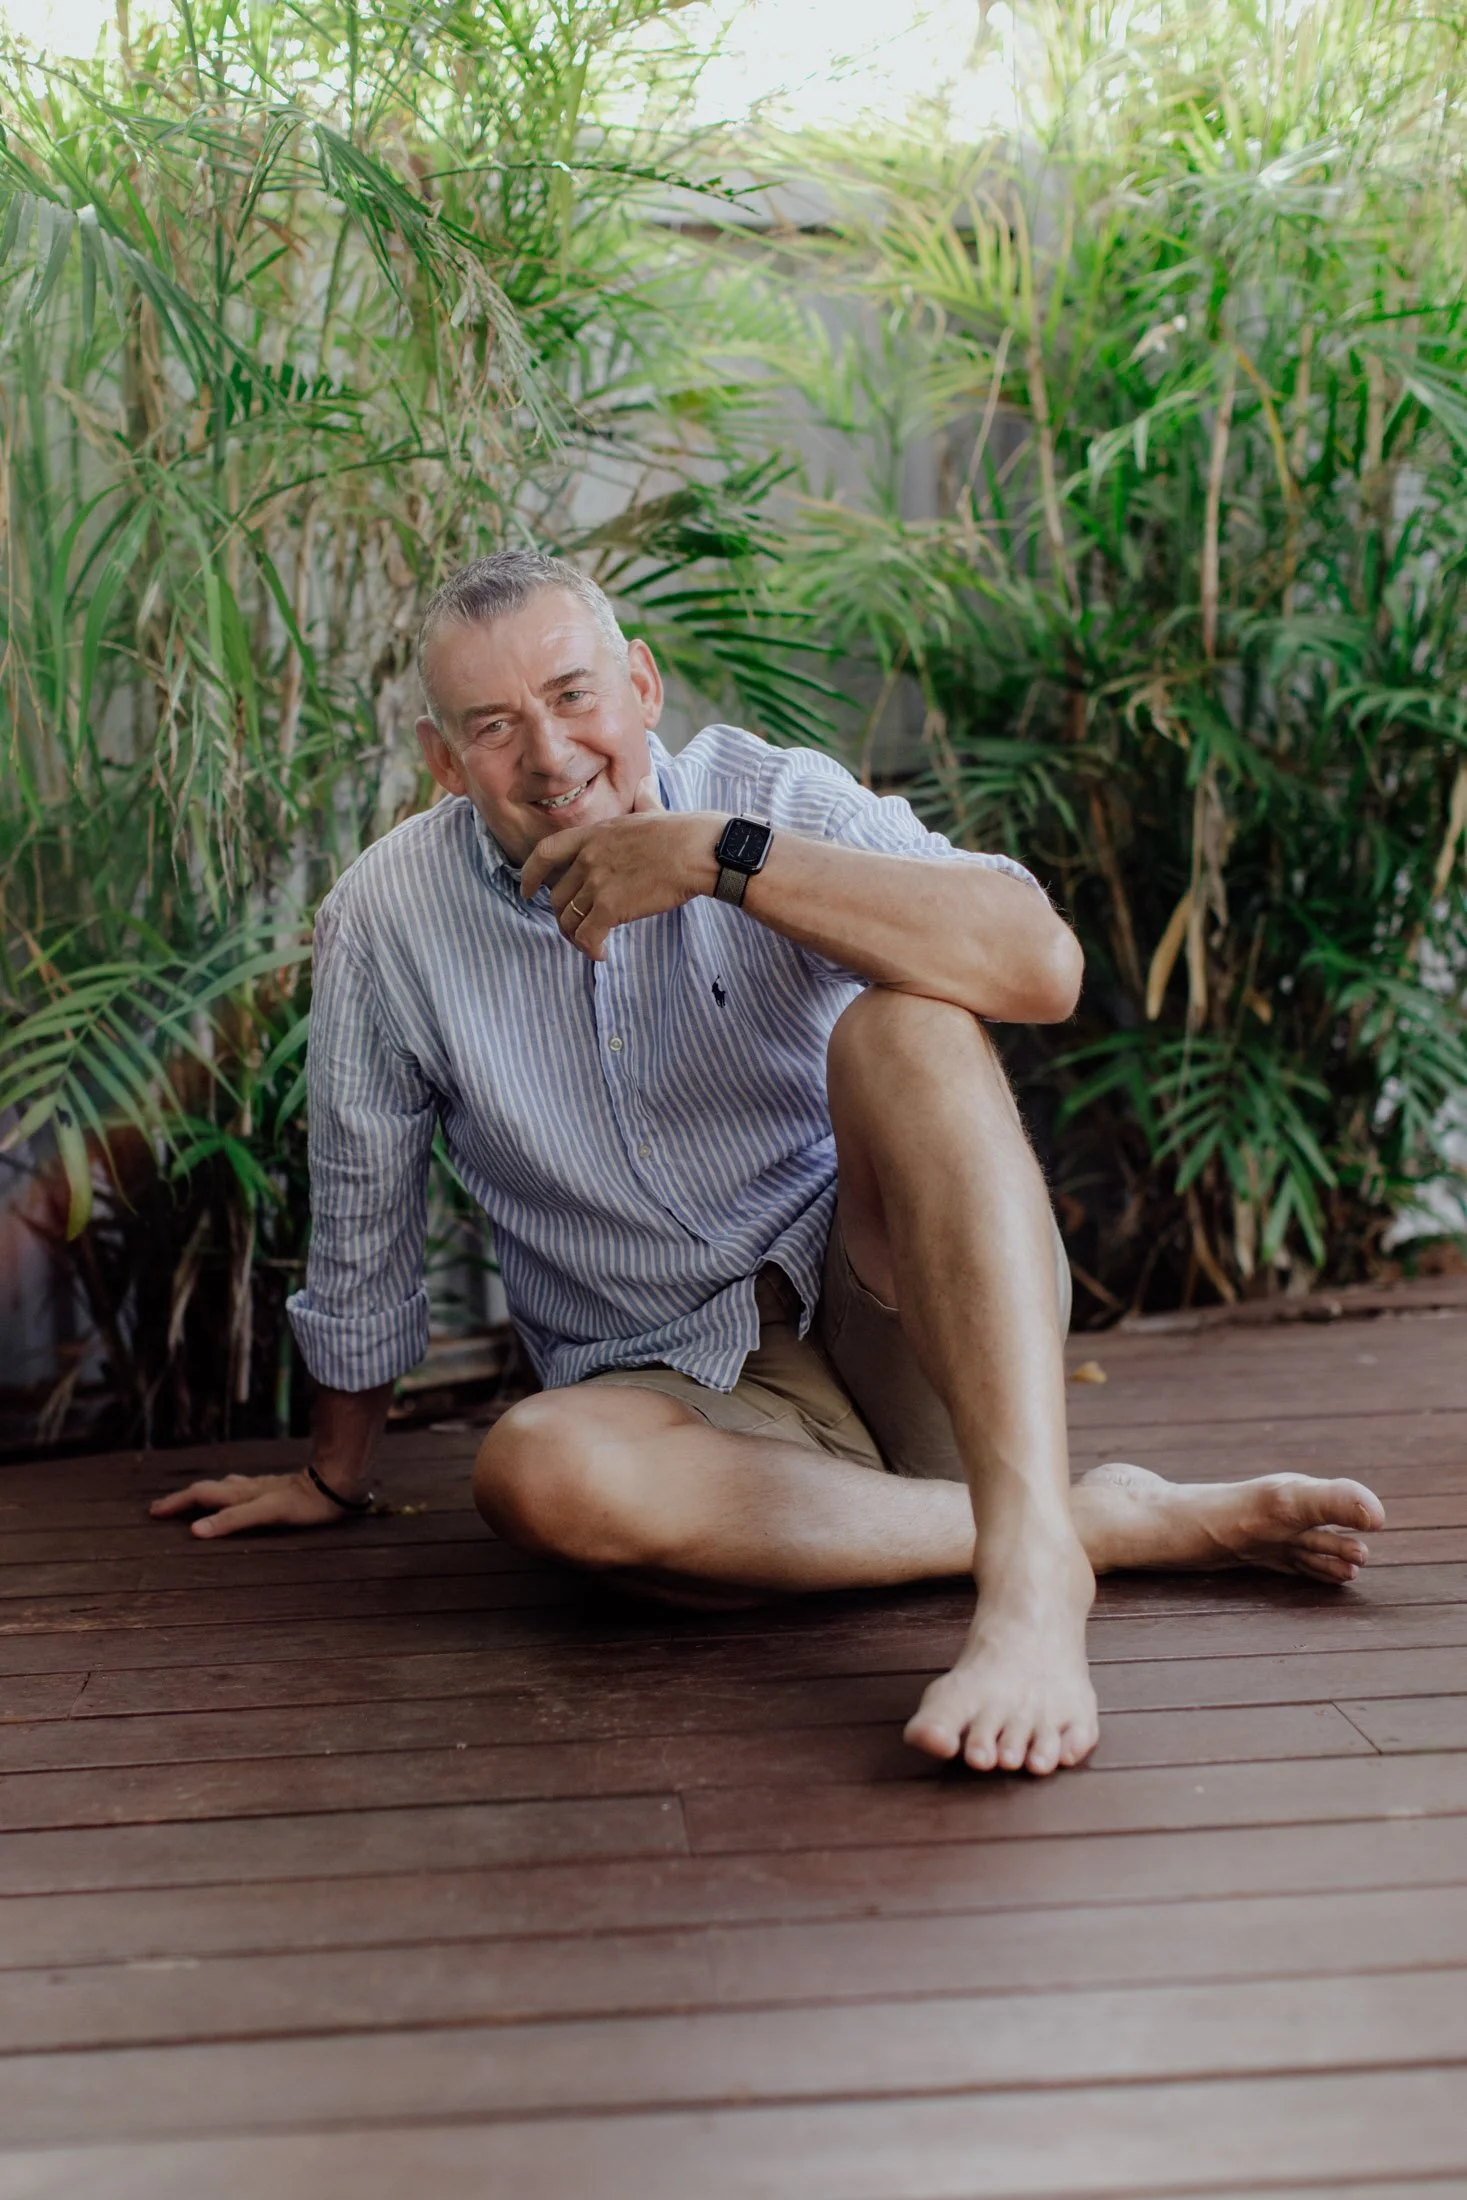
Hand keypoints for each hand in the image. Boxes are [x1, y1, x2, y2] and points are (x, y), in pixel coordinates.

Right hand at [149, 1468, 348, 1538]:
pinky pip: (238, 1491)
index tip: (153, 1512)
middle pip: (206, 1490)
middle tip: (160, 1509)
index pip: (199, 1495)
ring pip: (222, 1488)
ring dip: (201, 1495)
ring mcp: (259, 1487)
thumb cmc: (302, 1504)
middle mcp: (245, 1488)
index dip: (176, 1503)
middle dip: (182, 1499)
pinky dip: (223, 1494)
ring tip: (190, 1501)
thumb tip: (194, 1530)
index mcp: (239, 1494)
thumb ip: (232, 1520)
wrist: (333, 1484)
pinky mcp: (272, 1490)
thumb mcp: (265, 1513)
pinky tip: (233, 1495)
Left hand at [520, 777, 720, 958]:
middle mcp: (588, 858)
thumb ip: (641, 802)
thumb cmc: (681, 832)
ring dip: (576, 937)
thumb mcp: (650, 809)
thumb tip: (646, 786)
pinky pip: (587, 936)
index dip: (530, 875)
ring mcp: (597, 883)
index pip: (545, 852)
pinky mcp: (610, 907)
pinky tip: (602, 954)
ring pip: (568, 919)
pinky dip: (590, 949)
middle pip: (557, 895)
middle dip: (563, 916)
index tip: (528, 890)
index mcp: (593, 834)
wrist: (696, 850)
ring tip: (591, 944)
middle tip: (577, 927)